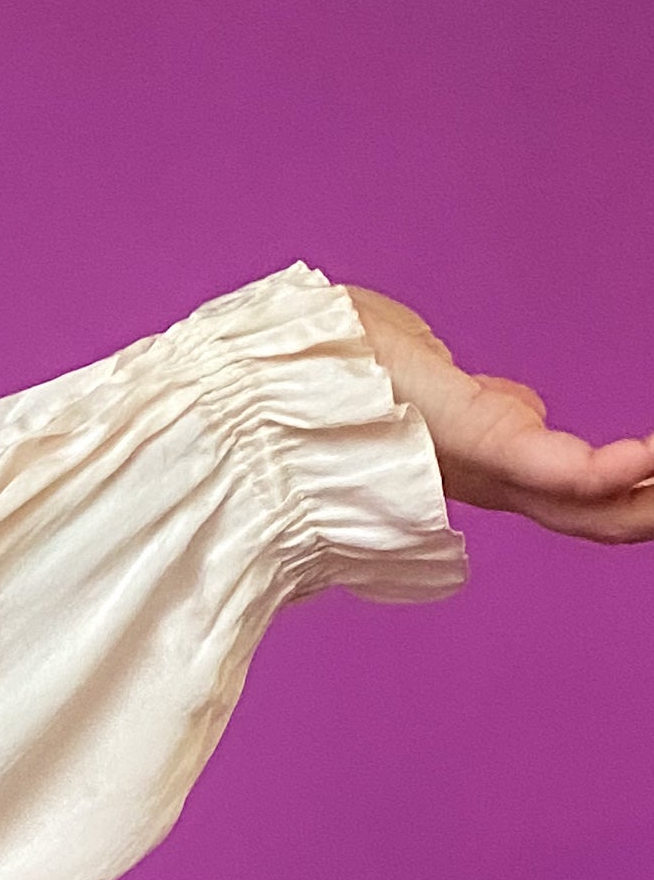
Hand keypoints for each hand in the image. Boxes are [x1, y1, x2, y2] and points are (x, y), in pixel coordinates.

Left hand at [342, 285, 653, 542]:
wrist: (264, 372)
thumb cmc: (337, 367)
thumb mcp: (434, 376)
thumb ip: (491, 405)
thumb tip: (532, 412)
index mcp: (482, 460)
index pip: (573, 492)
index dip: (631, 495)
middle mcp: (483, 476)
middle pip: (591, 512)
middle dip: (651, 504)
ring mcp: (472, 460)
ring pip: (577, 497)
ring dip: (646, 492)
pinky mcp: (459, 432)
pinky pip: (537, 460)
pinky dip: (591, 468)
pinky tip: (639, 464)